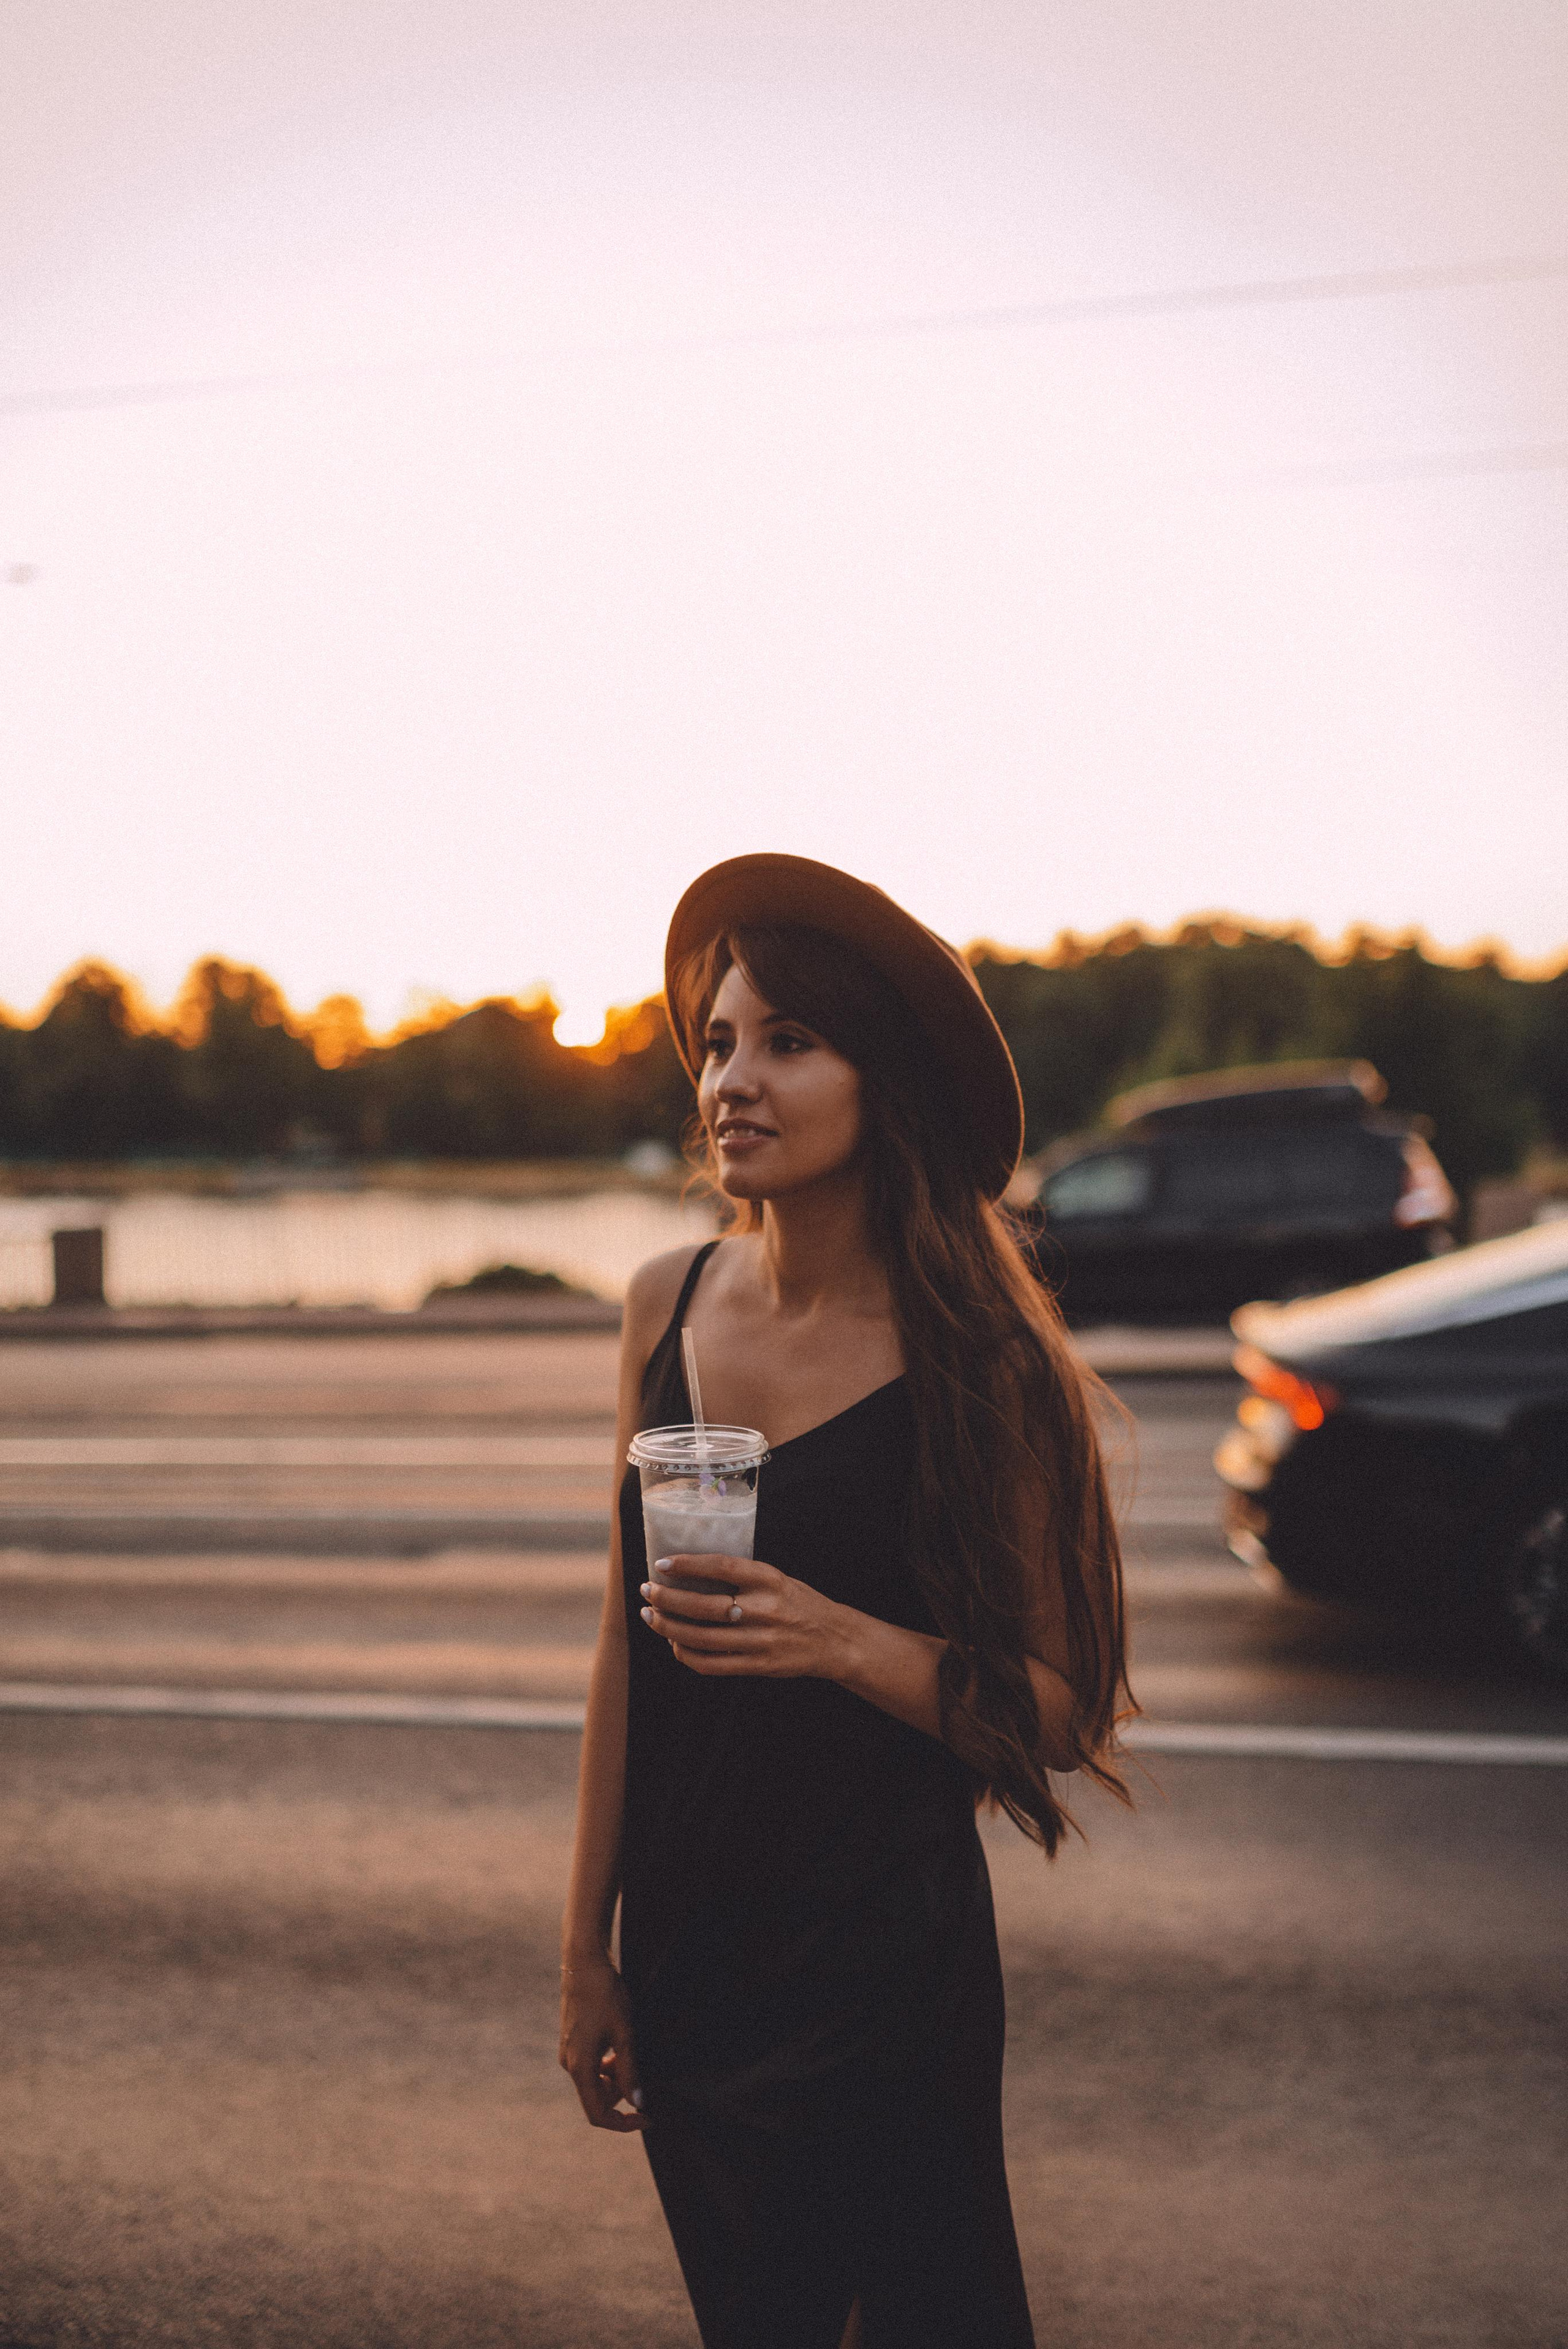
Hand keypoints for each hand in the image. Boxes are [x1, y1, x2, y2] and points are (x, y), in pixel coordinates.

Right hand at [558, 1956, 646, 2131]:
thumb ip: (629, 2071)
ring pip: (595, 2082)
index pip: (598, 2114)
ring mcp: (569, 2052)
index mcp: (579, 2067)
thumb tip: (638, 2103)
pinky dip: (608, 2065)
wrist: (585, 1962)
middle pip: (597, 2099)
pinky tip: (620, 2044)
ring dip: (616, 2078)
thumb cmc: (605, 1995)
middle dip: (621, 2095)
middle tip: (642, 2074)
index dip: (623, 2122)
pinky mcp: (572, 2041)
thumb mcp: (624, 2034)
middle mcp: (569, 2064)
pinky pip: (591, 2066)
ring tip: (632, 2052)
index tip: (646, 2116)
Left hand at [640, 1553, 854, 1679]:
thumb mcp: (777, 1579)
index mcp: (770, 1580)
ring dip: (670, 1628)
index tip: (662, 1563)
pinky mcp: (759, 1666)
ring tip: (651, 1617)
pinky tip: (675, 1644)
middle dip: (669, 1599)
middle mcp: (766, 1609)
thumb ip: (743, 1578)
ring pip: (704, 1638)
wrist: (834, 1640)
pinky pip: (714, 1664)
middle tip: (647, 1591)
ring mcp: (762, 1641)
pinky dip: (688, 1655)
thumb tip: (692, 1572)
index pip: (723, 1568)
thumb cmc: (799, 1603)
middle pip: (706, 1606)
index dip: (689, 1565)